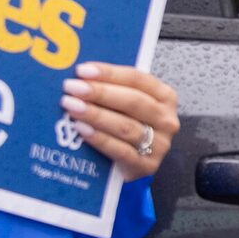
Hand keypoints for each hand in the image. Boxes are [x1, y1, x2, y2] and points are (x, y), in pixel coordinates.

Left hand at [63, 63, 178, 180]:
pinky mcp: (147, 166)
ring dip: (96, 115)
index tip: (82, 71)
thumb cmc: (127, 126)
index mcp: (164, 96)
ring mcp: (159, 144)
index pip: (136, 79)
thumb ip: (111, 89)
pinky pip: (121, 151)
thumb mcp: (126, 104)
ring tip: (72, 107)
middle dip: (100, 93)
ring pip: (126, 126)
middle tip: (72, 88)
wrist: (133, 164)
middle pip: (133, 101)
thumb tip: (79, 76)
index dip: (109, 73)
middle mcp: (166, 119)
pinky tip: (82, 130)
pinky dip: (100, 139)